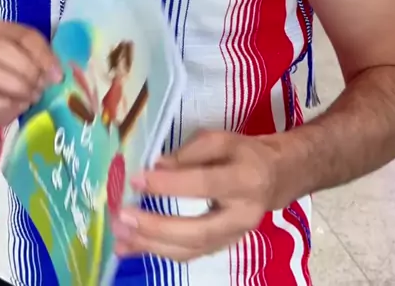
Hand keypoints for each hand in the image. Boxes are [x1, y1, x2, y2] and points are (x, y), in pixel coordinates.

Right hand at [0, 20, 61, 126]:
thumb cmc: (18, 71)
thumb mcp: (33, 59)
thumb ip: (44, 60)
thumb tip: (56, 75)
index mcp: (0, 30)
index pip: (24, 36)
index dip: (42, 55)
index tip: (57, 75)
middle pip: (0, 49)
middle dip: (27, 70)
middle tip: (42, 86)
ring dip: (17, 87)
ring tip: (33, 97)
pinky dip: (7, 104)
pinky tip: (20, 107)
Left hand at [113, 130, 281, 260]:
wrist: (274, 177)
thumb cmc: (243, 153)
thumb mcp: (221, 139)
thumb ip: (189, 152)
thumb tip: (156, 167)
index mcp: (245, 180)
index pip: (204, 184)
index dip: (169, 184)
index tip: (137, 179)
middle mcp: (243, 216)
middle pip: (197, 231)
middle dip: (156, 227)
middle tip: (123, 218)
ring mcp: (234, 238)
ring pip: (191, 250)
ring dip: (152, 245)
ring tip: (120, 237)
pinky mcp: (223, 248)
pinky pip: (189, 255)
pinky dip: (158, 251)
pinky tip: (133, 246)